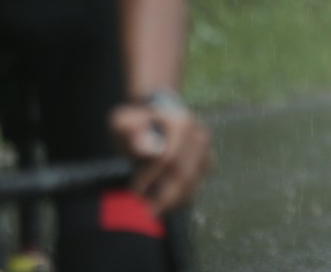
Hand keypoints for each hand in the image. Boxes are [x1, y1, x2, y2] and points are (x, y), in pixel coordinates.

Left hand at [109, 97, 212, 212]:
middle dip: (165, 197)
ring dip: (174, 200)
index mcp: (180, 123)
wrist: (150, 118)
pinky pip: (198, 183)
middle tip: (145, 212)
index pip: (168, 159)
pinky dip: (183, 196)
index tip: (134, 191)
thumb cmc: (133, 122)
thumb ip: (132, 131)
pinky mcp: (207, 159)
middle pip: (184, 174)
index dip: (150, 178)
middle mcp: (199, 135)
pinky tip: (166, 201)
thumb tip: (149, 149)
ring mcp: (205, 149)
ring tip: (154, 207)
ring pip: (194, 182)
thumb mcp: (123, 122)